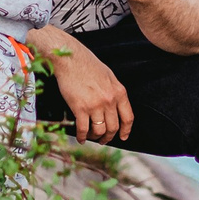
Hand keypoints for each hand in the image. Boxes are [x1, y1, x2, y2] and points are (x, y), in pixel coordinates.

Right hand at [31, 27, 132, 142]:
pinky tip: (80, 137)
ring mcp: (95, 105)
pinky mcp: (80, 108)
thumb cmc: (87, 64)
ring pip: (99, 130)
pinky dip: (82, 136)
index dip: (126, 130)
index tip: (123, 137)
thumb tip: (114, 106)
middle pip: (113, 127)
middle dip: (108, 137)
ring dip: (95, 137)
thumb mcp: (108, 76)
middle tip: (103, 140)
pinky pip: (83, 129)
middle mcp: (109, 100)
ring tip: (91, 137)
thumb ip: (113, 91)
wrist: (70, 59)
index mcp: (119, 92)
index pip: (128, 117)